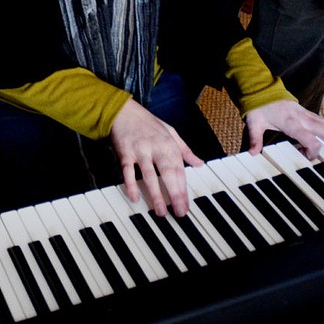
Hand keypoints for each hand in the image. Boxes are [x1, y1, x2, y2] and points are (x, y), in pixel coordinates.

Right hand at [109, 99, 203, 216]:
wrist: (124, 111)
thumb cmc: (148, 123)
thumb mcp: (170, 132)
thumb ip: (185, 150)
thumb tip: (200, 163)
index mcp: (169, 144)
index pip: (179, 170)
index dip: (183, 189)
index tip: (186, 206)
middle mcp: (156, 147)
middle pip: (168, 173)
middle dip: (175, 193)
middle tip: (180, 212)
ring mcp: (140, 150)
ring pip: (149, 175)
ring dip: (155, 194)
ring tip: (160, 211)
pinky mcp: (125, 152)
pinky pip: (128, 171)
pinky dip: (131, 184)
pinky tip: (135, 197)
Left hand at [243, 99, 323, 162]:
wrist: (262, 89)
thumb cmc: (259, 106)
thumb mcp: (254, 122)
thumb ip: (254, 138)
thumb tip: (252, 154)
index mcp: (291, 122)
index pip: (308, 138)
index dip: (312, 150)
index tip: (307, 157)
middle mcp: (303, 118)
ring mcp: (308, 116)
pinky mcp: (309, 116)